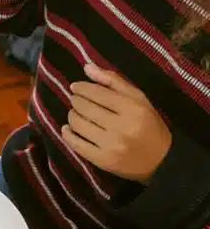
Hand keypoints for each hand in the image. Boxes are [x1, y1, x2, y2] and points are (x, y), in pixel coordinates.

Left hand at [61, 64, 172, 182]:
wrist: (162, 161)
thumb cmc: (150, 126)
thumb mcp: (139, 99)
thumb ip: (113, 81)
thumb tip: (87, 67)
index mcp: (133, 109)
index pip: (97, 93)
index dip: (81, 88)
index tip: (76, 87)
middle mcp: (121, 127)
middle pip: (84, 107)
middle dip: (76, 100)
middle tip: (77, 100)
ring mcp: (111, 145)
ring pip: (78, 124)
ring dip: (72, 115)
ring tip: (76, 113)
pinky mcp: (102, 160)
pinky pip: (75, 144)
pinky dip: (67, 134)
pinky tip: (68, 128)